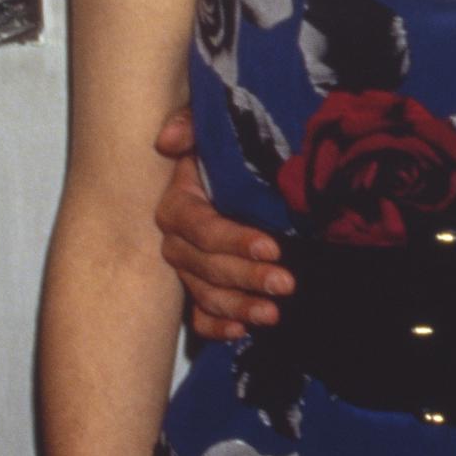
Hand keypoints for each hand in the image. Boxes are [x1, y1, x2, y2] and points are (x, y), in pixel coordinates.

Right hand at [154, 107, 291, 337]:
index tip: (271, 247)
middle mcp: (178, 241)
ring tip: (273, 313)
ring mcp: (189, 268)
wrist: (242, 173)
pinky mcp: (201, 289)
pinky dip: (218, 327)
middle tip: (286, 283)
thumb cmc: (228, 150)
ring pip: (206, 294)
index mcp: (180, 204)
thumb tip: (169, 140)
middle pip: (207, 266)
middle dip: (247, 278)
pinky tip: (242, 330)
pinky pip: (200, 316)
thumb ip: (191, 124)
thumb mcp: (212, 128)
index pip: (203, 228)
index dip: (234, 240)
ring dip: (239, 306)